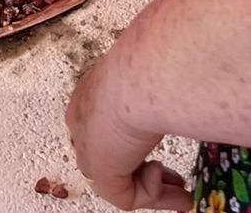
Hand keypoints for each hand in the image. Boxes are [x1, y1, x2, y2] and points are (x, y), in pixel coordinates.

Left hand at [66, 54, 191, 210]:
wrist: (141, 77)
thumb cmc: (150, 66)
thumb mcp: (150, 76)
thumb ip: (154, 89)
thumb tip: (178, 85)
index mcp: (93, 95)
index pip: (106, 129)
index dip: (134, 145)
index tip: (159, 153)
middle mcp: (83, 119)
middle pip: (110, 157)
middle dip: (143, 172)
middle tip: (174, 182)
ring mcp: (87, 145)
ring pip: (116, 181)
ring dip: (152, 190)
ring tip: (181, 197)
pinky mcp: (99, 168)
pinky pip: (123, 196)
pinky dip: (150, 192)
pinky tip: (157, 168)